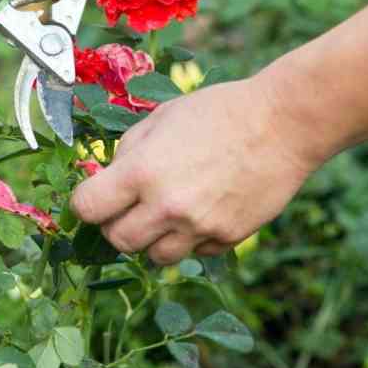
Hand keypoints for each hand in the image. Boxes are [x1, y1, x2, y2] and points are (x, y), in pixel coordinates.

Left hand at [69, 76, 329, 264]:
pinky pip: (194, 252)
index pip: (88, 208)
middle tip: (129, 206)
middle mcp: (166, 206)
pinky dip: (191, 238)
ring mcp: (198, 227)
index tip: (94, 197)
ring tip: (168, 210)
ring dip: (153, 238)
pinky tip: (204, 209)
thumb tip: (107, 178)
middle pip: (118, 240)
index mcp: (142, 171)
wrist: (282, 124)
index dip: (85, 203)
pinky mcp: (227, 239)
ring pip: (155, 256)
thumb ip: (129, 151)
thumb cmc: (219, 111)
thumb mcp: (162, 117)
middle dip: (116, 224)